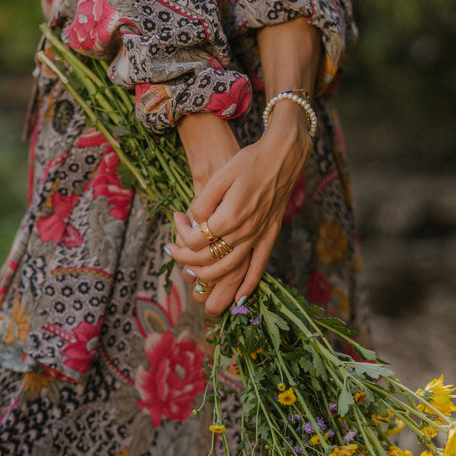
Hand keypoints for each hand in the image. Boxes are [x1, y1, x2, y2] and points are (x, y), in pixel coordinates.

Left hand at [169, 100, 312, 315]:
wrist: (282, 157)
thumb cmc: (248, 162)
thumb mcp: (219, 176)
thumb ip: (203, 201)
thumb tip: (194, 220)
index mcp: (229, 216)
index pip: (196, 239)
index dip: (180, 233)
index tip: (176, 219)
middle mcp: (245, 231)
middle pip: (208, 259)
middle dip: (186, 259)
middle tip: (173, 250)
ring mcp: (258, 236)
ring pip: (230, 268)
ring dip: (208, 277)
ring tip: (192, 271)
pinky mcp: (269, 235)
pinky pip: (259, 267)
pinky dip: (249, 285)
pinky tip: (239, 298)